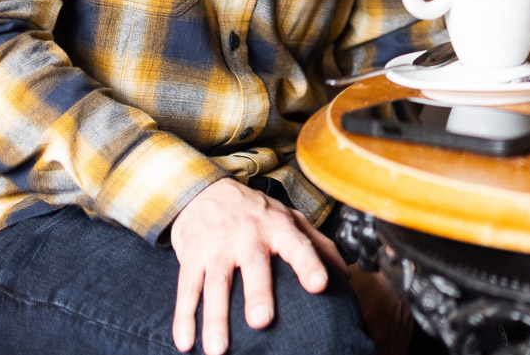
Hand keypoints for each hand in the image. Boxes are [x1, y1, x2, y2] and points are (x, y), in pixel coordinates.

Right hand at [170, 177, 346, 353]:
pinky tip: (185, 342)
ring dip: (215, 319)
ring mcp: (217, 247)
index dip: (310, 264)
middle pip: (253, 266)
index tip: (320, 285)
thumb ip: (318, 244)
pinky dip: (184, 317)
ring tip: (218, 349)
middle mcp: (248, 235)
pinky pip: (187, 289)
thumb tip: (345, 275)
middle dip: (258, 293)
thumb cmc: (255, 211)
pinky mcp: (192, 257)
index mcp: (278, 226)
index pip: (298, 245)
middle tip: (263, 322)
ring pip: (215, 284)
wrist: (205, 190)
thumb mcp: (290, 218)